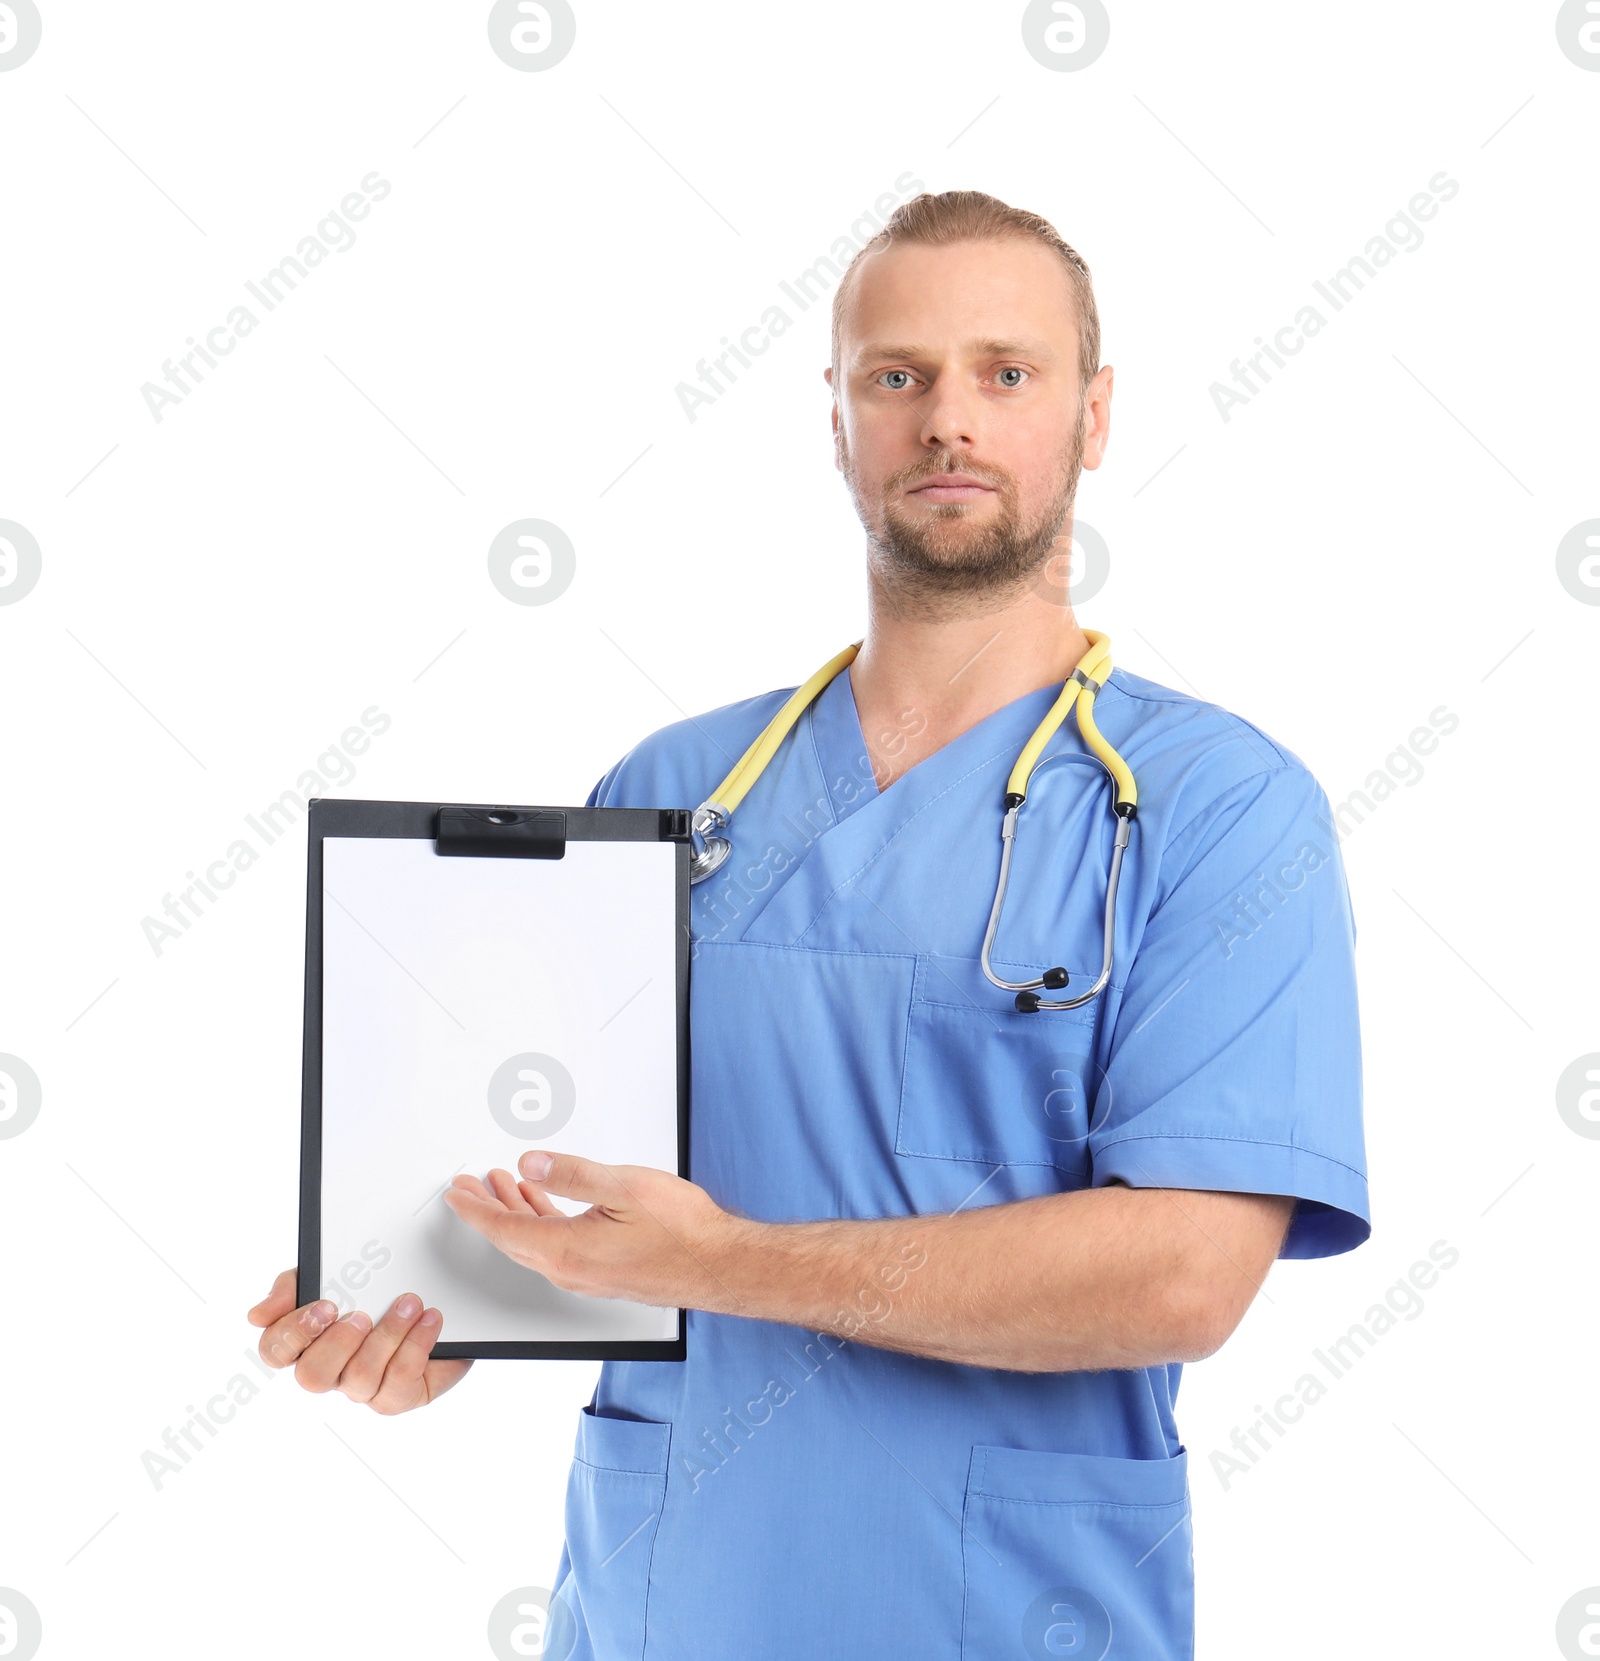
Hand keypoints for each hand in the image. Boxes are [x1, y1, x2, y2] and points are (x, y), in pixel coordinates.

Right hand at [246, 1268, 471, 1413]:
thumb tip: (257, 1315)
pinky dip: (416, 1345)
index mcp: (306, 1340)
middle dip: (338, 1344)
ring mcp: (361, 1388)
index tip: (325, 1305)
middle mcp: (330, 1369)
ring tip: (410, 1304)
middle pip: (311, 1376)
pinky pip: (399, 1383)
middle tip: (362, 1315)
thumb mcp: (332, 1272)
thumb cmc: (375, 1290)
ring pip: (360, 1377)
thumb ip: (295, 1284)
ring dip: (388, 1335)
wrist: (438, 1302)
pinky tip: (429, 1319)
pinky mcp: (395, 1397)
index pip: (274, 1350)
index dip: (294, 1333)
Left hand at [442, 1152, 744, 1312]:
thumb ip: (572, 1174)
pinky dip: (540, 1223)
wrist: (718, 1264)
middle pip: (512, 1240)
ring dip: (516, 1213)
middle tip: (468, 1188)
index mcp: (566, 1251)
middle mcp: (570, 1270)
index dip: (475, 1209)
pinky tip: (546, 1205)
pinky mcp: (602, 1273)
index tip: (456, 1193)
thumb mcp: (624, 1187)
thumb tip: (532, 1163)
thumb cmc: (682, 1231)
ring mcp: (586, 1275)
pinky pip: (555, 1248)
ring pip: (534, 1244)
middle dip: (487, 1210)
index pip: (504, 1229)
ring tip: (504, 1185)